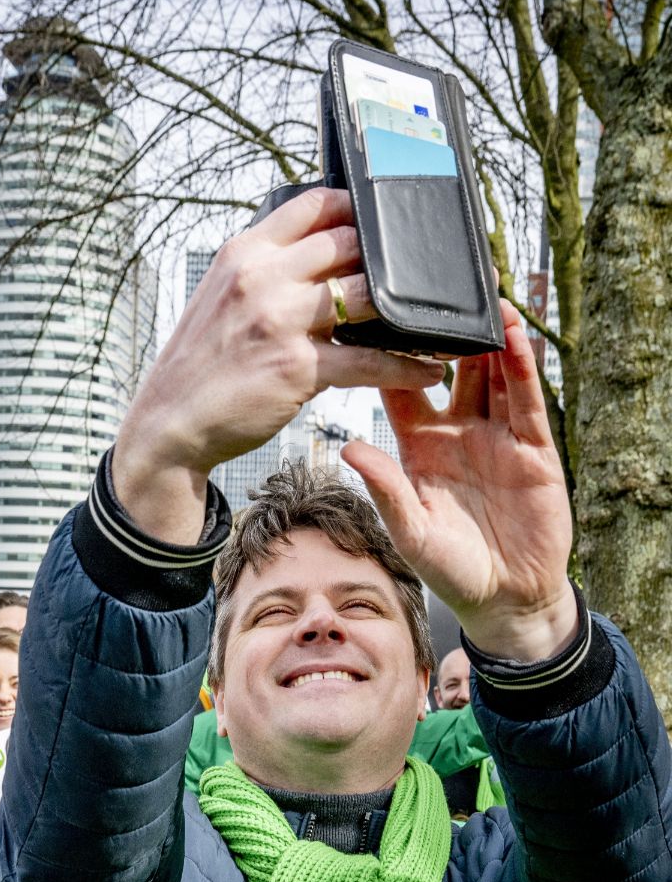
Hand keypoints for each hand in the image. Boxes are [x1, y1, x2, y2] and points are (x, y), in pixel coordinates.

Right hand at [114, 187, 443, 540]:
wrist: (170, 421)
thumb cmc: (200, 363)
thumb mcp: (220, 297)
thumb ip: (265, 270)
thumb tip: (322, 251)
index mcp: (243, 254)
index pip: (313, 204)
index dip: (357, 205)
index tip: (384, 218)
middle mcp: (261, 278)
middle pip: (350, 241)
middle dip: (392, 256)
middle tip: (423, 270)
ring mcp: (279, 320)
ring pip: (369, 293)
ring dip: (412, 308)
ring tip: (440, 318)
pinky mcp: (298, 367)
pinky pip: (370, 359)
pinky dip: (406, 366)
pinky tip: (428, 369)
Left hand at [342, 306, 575, 661]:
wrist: (504, 597)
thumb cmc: (449, 566)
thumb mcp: (410, 530)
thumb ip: (386, 488)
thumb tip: (347, 449)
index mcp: (416, 444)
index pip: (398, 386)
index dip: (387, 352)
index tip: (372, 315)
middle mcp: (455, 430)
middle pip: (448, 366)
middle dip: (442, 328)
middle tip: (433, 284)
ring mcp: (495, 435)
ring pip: (489, 373)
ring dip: (486, 336)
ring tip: (479, 295)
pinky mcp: (532, 447)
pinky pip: (525, 400)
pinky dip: (520, 366)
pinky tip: (514, 336)